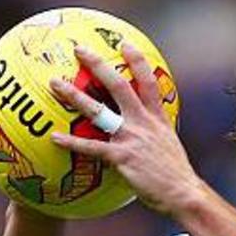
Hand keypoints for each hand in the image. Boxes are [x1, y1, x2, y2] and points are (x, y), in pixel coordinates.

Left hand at [49, 44, 206, 216]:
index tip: (124, 43)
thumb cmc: (174, 174)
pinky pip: (91, 147)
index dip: (136, 59)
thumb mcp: (168, 145)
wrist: (182, 193)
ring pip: (98, 110)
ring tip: (55, 84)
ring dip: (75, 96)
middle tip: (79, 50)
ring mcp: (131, 137)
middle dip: (98, 64)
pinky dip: (71, 142)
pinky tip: (54, 138)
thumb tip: (143, 133)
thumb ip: (154, 133)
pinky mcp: (121, 156)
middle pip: (118, 84)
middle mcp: (143, 122)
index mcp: (156, 117)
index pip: (148, 80)